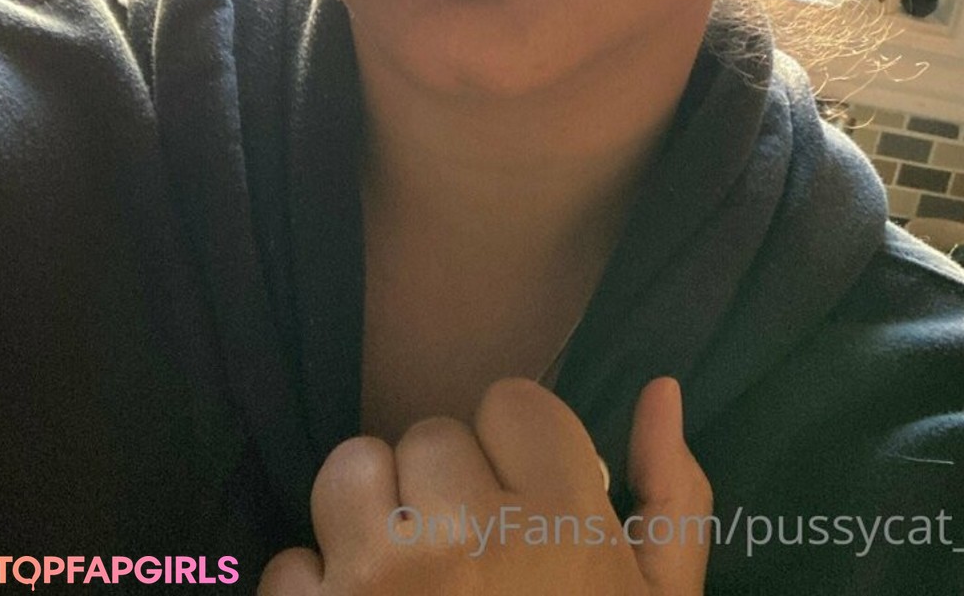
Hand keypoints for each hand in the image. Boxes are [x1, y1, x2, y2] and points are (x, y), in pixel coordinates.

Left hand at [258, 375, 711, 593]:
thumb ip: (672, 496)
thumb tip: (661, 386)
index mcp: (560, 513)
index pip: (510, 402)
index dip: (515, 453)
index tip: (522, 506)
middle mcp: (465, 529)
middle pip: (428, 435)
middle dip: (444, 489)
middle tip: (467, 562)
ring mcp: (379, 577)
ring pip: (350, 469)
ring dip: (368, 519)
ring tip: (402, 582)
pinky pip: (290, 562)